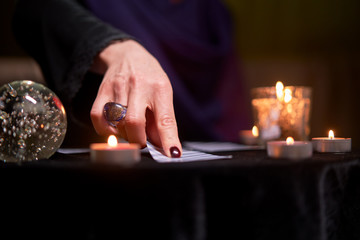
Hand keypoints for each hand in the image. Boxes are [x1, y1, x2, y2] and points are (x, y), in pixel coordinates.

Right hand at [90, 40, 181, 156]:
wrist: (128, 54)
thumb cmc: (150, 78)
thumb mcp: (163, 94)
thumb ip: (162, 120)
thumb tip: (164, 147)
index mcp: (160, 88)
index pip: (165, 119)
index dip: (168, 139)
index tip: (172, 155)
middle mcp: (139, 86)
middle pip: (135, 122)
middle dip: (138, 141)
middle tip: (141, 142)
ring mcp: (118, 87)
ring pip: (117, 122)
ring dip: (124, 135)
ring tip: (129, 131)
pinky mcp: (102, 90)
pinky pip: (98, 117)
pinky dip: (105, 130)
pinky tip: (114, 128)